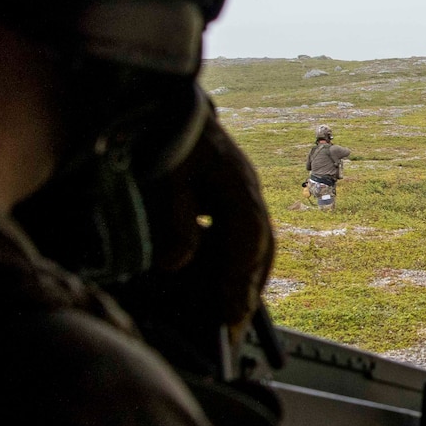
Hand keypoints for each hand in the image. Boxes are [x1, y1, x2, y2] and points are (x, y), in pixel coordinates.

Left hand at [117, 102, 276, 372]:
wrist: (166, 98)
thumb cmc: (164, 135)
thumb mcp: (165, 178)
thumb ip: (174, 221)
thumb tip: (177, 264)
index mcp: (237, 186)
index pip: (247, 245)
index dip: (238, 283)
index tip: (230, 319)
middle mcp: (249, 189)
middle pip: (262, 248)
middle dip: (249, 289)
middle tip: (236, 328)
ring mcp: (246, 188)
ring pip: (258, 242)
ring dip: (248, 278)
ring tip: (237, 313)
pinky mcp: (235, 190)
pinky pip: (246, 232)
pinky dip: (240, 260)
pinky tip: (226, 279)